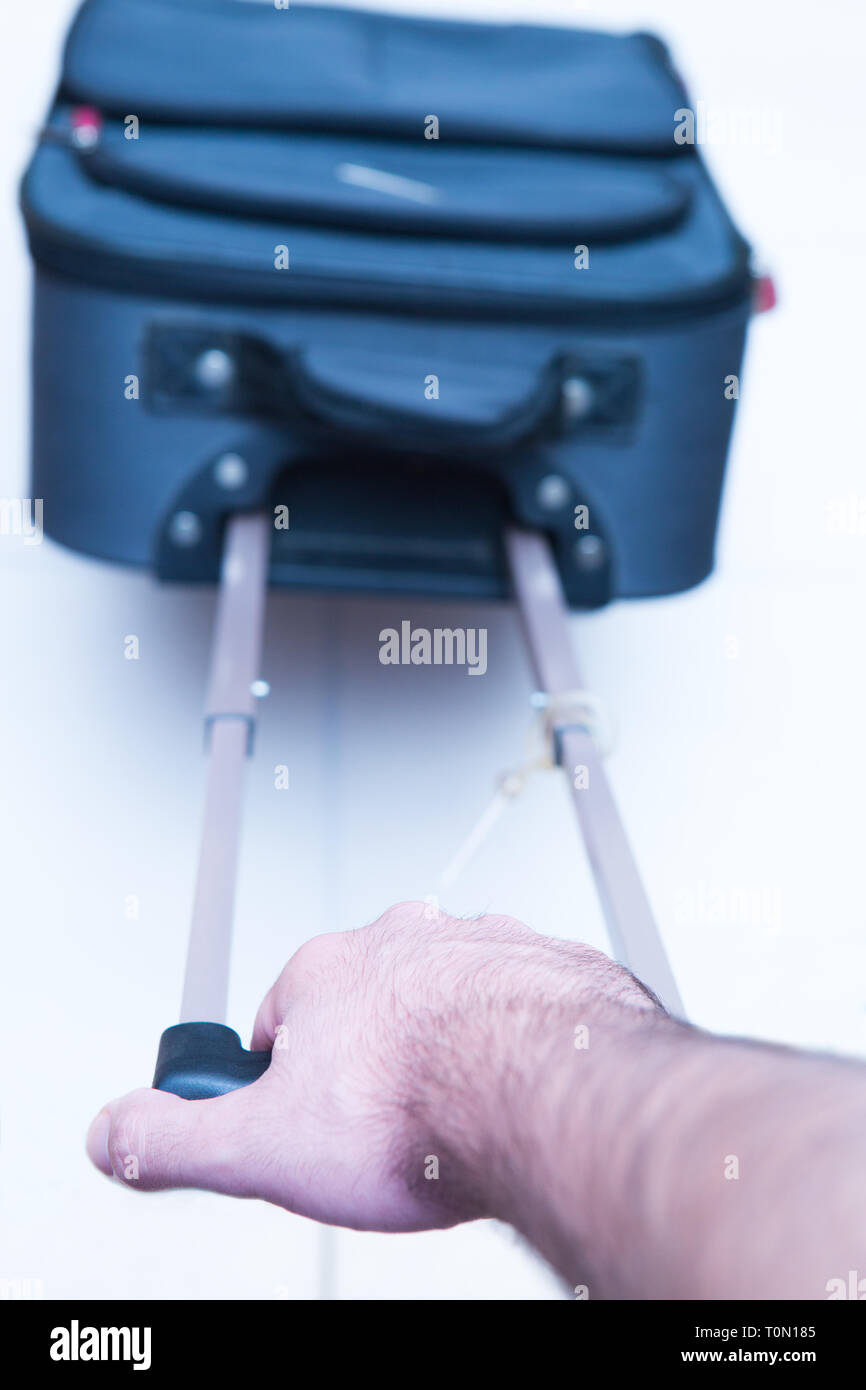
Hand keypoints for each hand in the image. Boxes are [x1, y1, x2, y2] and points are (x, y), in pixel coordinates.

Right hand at [86, 901, 658, 1231]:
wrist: (558, 1095)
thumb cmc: (425, 1111)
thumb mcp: (260, 1145)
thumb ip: (175, 1138)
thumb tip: (116, 1132)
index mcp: (327, 968)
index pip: (275, 1021)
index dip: (276, 1084)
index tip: (287, 1126)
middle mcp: (405, 940)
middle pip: (363, 1007)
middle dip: (365, 1066)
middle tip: (378, 1138)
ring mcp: (483, 944)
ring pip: (444, 1001)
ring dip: (443, 1049)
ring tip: (450, 1122)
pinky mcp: (552, 965)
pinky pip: (519, 1003)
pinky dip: (512, 1043)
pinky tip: (510, 1095)